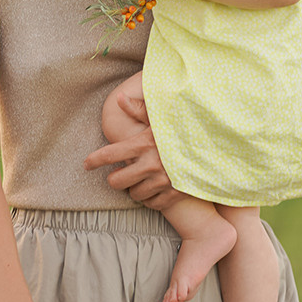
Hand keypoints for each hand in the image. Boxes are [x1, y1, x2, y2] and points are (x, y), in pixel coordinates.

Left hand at [86, 94, 182, 209]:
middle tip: (119, 174)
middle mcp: (150, 164)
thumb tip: (118, 98)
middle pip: (116, 181)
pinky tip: (152, 189)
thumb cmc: (185, 129)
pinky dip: (149, 199)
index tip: (86, 164)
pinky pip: (151, 203)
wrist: (215, 147)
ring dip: (133, 188)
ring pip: (133, 194)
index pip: (109, 155)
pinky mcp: (174, 194)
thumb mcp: (162, 116)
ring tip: (139, 180)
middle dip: (114, 178)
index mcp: (143, 143)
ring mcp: (162, 181)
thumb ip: (139, 109)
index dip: (94, 160)